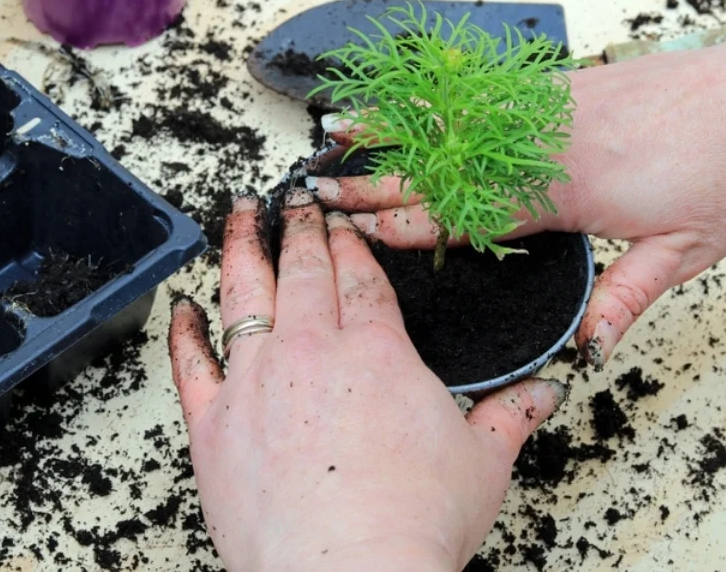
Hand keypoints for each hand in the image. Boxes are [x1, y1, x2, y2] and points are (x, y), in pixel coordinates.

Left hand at [167, 189, 567, 571]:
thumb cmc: (409, 525)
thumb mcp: (482, 464)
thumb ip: (509, 415)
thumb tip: (541, 393)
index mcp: (376, 352)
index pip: (361, 278)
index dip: (350, 244)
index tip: (342, 224)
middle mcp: (310, 351)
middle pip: (302, 270)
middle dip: (298, 227)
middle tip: (293, 200)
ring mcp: (255, 381)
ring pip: (243, 293)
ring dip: (241, 247)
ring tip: (239, 214)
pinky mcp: (212, 422)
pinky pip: (190, 361)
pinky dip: (185, 329)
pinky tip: (184, 307)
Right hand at [306, 0, 725, 367]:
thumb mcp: (686, 251)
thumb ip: (626, 297)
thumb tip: (586, 348)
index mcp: (569, 193)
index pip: (470, 215)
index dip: (411, 226)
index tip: (361, 233)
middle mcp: (546, 146)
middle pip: (445, 168)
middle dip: (377, 181)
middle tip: (323, 189)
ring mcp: (548, 110)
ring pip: (454, 123)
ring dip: (391, 130)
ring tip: (337, 132)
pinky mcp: (559, 87)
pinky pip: (483, 96)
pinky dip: (436, 100)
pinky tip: (408, 101)